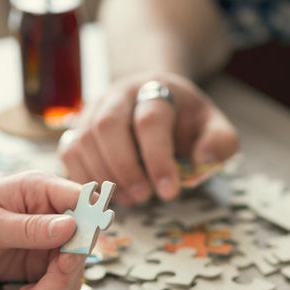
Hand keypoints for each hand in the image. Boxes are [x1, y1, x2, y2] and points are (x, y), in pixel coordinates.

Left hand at [0, 171, 85, 289]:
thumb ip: (29, 228)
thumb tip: (71, 228)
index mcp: (40, 190)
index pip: (82, 202)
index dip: (87, 229)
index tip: (70, 259)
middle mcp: (50, 214)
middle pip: (80, 244)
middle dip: (63, 275)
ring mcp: (46, 241)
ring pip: (71, 269)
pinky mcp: (38, 263)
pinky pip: (54, 284)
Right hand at [60, 72, 238, 204]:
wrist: (158, 101)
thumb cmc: (186, 121)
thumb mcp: (214, 127)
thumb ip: (220, 142)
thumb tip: (203, 159)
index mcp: (156, 88)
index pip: (151, 120)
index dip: (158, 159)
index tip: (170, 192)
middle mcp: (119, 94)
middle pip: (109, 126)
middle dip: (125, 167)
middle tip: (143, 198)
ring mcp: (94, 109)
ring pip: (84, 139)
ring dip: (104, 175)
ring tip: (128, 200)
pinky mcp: (78, 127)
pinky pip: (69, 151)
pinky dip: (83, 177)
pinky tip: (104, 196)